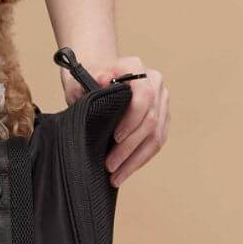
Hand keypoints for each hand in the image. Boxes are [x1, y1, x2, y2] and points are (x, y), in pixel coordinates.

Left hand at [61, 55, 169, 186]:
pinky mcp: (162, 116)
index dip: (132, 120)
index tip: (114, 139)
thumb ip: (91, 79)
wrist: (94, 73)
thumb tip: (105, 79)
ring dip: (136, 159)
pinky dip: (142, 158)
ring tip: (117, 176)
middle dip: (130, 148)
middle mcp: (154, 81)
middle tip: (110, 166)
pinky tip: (127, 170)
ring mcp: (161, 99)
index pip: (144, 96)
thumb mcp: (80, 78)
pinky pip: (157, 141)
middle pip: (151, 120)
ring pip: (156, 135)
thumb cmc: (85, 77)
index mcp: (136, 68)